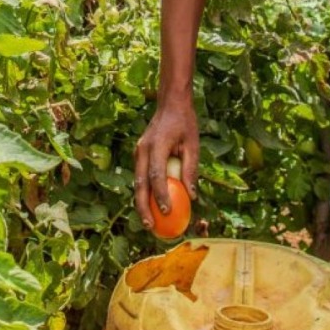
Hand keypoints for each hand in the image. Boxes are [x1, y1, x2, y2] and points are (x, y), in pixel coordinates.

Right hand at [133, 97, 198, 229]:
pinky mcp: (139, 154)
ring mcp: (138, 152)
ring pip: (137, 182)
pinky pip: (140, 176)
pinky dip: (144, 192)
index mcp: (156, 145)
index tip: (167, 211)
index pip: (156, 175)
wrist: (170, 103)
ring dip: (141, 202)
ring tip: (148, 222)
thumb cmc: (185, 122)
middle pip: (139, 183)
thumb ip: (191, 169)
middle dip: (143, 206)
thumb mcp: (193, 144)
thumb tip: (192, 196)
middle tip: (150, 226)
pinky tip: (150, 206)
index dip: (160, 195)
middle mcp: (142, 150)